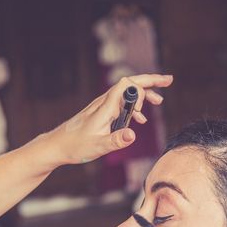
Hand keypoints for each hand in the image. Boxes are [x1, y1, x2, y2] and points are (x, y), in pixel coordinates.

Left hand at [45, 74, 172, 164]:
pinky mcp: (102, 113)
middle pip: (130, 84)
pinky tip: (141, 119)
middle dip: (150, 81)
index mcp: (106, 107)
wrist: (57, 146)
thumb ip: (117, 140)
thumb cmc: (75, 146)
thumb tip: (133, 135)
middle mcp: (105, 102)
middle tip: (168, 80)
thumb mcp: (99, 146)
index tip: (145, 108)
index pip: (126, 85)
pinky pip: (121, 105)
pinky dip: (134, 108)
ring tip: (160, 100)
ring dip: (144, 95)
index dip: (140, 90)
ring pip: (127, 94)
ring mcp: (103, 107)